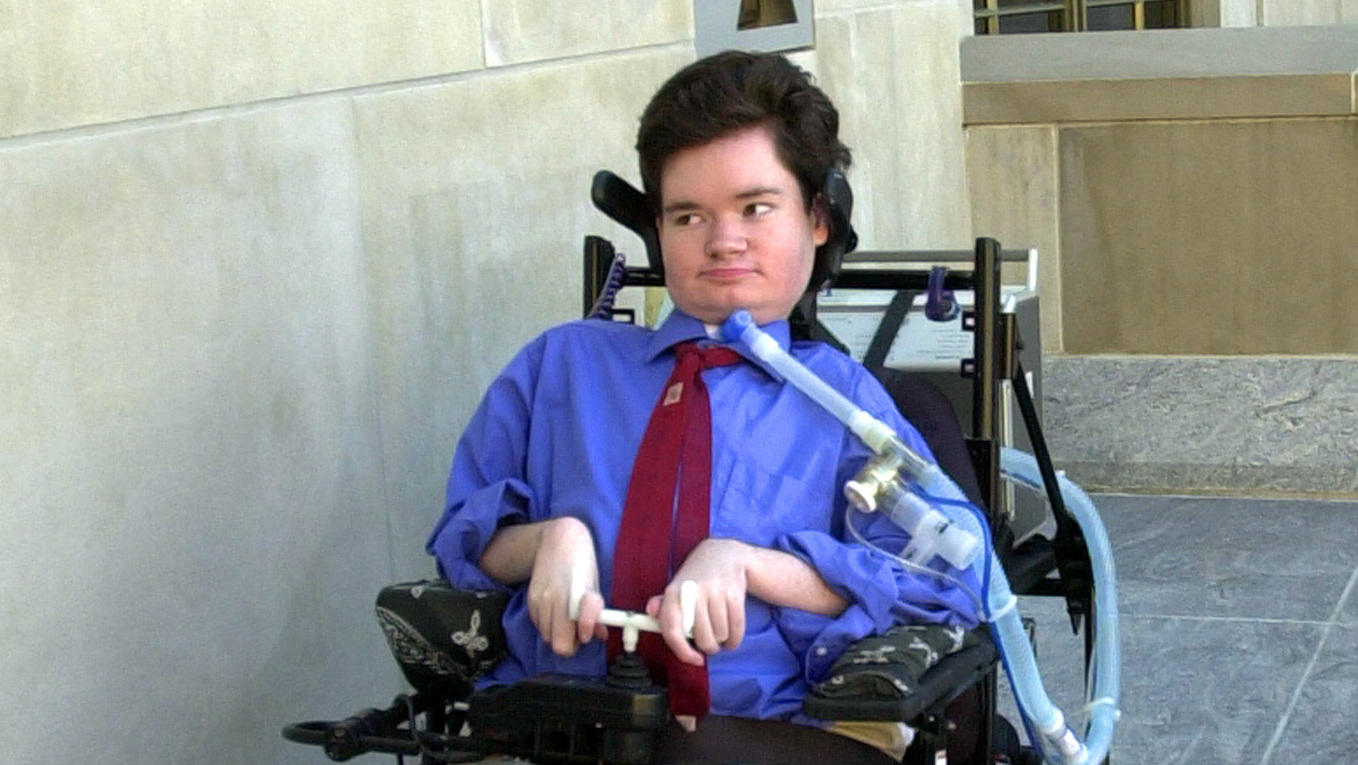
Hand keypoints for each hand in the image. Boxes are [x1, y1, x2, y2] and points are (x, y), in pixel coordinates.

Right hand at [526, 517, 606, 656]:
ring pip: (548, 638)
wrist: (557, 539)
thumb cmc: (581, 562)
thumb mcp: (593, 585)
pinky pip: (540, 627)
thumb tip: (600, 635)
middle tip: (579, 628)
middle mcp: (554, 601)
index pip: (571, 636)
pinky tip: (556, 609)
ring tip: (568, 616)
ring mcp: (539, 602)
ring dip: (559, 633)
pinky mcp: (530, 601)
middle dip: (571, 642)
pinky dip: (549, 625)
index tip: (588, 633)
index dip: (581, 639)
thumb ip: (596, 612)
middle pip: (559, 645)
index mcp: (575, 595)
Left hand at [646, 538, 750, 665]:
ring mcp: (715, 592)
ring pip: (720, 635)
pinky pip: (736, 628)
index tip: (695, 660)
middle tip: (709, 643)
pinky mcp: (734, 593)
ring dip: (722, 641)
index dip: (682, 652)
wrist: (724, 554)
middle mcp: (693, 592)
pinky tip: (731, 637)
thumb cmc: (696, 578)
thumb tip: (651, 610)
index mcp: (674, 593)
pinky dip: (735, 639)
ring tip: (719, 633)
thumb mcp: (676, 588)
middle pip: (702, 638)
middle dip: (708, 647)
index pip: (673, 630)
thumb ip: (663, 604)